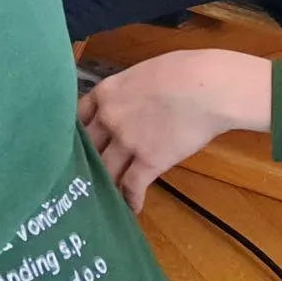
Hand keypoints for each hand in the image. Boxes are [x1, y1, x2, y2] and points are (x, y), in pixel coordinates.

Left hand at [80, 49, 273, 210]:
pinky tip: (131, 209)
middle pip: (87, 146)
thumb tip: (130, 101)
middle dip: (85, 162)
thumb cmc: (183, 71)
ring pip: (106, 170)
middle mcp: (108, 118)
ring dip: (105, 184)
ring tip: (101, 197)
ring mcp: (126, 141)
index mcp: (104, 93)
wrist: (208, 86)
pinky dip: (130, 200)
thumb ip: (127, 92)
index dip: (76, 134)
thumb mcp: (141, 73)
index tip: (73, 145)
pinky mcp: (149, 161)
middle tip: (81, 176)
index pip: (77, 117)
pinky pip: (132, 185)